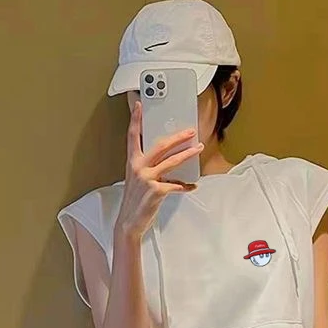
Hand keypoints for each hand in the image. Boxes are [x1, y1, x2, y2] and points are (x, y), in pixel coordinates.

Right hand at [114, 99, 203, 240]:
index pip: (133, 136)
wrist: (129, 222)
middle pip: (160, 146)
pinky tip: (192, 186)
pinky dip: (185, 186)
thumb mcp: (137, 180)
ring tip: (198, 149)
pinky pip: (176, 185)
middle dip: (177, 137)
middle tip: (190, 131)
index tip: (139, 105)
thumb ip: (149, 168)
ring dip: (187, 154)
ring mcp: (147, 179)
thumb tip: (168, 161)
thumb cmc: (135, 201)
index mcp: (132, 162)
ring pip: (171, 161)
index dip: (136, 120)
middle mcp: (138, 167)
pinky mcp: (156, 191)